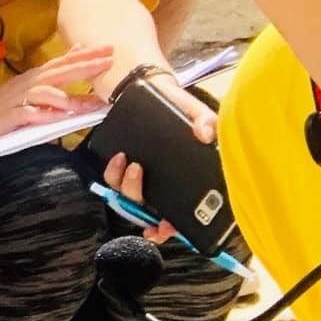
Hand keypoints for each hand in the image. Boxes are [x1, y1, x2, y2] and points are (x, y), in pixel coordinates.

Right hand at [0, 45, 114, 142]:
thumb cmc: (6, 101)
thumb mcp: (33, 81)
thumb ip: (57, 67)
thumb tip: (79, 48)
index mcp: (37, 76)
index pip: (65, 62)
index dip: (87, 55)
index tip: (110, 49)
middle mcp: (29, 83)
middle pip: (59, 73)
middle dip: (84, 67)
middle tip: (107, 63)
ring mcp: (19, 99)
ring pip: (45, 95)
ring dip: (67, 99)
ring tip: (88, 105)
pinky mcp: (10, 116)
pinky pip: (29, 115)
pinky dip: (44, 116)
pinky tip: (58, 118)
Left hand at [97, 72, 215, 245]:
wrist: (148, 89)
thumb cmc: (178, 107)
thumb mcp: (196, 111)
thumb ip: (207, 120)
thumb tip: (206, 134)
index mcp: (186, 179)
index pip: (185, 213)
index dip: (176, 228)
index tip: (169, 230)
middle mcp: (163, 184)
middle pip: (155, 213)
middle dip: (151, 221)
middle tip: (152, 219)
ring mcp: (142, 177)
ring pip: (132, 197)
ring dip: (131, 189)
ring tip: (134, 166)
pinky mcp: (122, 166)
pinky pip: (113, 180)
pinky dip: (114, 173)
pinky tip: (119, 158)